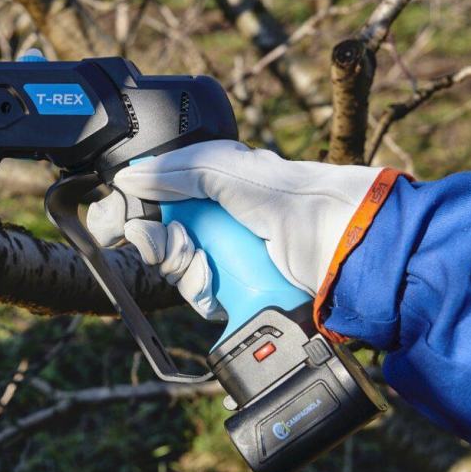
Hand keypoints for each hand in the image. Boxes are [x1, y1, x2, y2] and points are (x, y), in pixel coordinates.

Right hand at [86, 140, 381, 318]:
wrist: (344, 248)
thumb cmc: (294, 199)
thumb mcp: (229, 170)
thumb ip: (177, 170)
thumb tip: (128, 177)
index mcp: (215, 191)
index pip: (159, 204)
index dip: (140, 215)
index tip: (126, 223)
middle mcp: (220, 226)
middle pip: (164, 243)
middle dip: (168, 249)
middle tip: (187, 247)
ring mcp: (230, 262)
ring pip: (180, 275)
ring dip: (188, 273)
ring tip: (213, 269)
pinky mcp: (241, 295)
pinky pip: (202, 301)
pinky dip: (205, 298)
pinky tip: (221, 290)